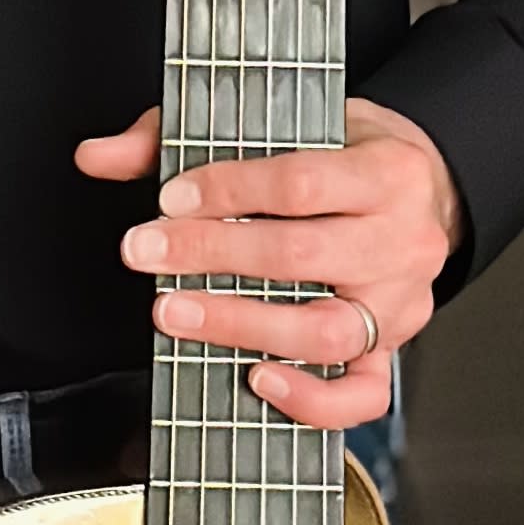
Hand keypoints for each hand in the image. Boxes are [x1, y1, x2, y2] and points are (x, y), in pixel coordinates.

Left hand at [74, 97, 463, 425]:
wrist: (424, 189)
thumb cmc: (343, 157)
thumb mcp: (284, 125)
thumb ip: (187, 138)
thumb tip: (99, 156)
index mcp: (387, 172)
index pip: (300, 184)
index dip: (226, 192)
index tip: (168, 199)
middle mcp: (402, 241)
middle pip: (301, 255)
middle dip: (211, 256)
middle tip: (146, 252)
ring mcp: (401, 305)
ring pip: (325, 330)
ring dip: (238, 325)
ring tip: (173, 312)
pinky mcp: (393, 352)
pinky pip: (361, 395)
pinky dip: (309, 398)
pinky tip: (255, 377)